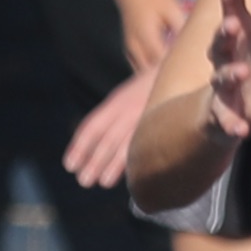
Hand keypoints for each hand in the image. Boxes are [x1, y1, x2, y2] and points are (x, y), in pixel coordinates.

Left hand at [64, 65, 156, 188]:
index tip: (69, 165)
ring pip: (128, 142)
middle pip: (108, 137)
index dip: (80, 146)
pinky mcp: (165, 120)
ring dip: (114, 164)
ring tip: (104, 182)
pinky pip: (150, 141)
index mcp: (117, 102)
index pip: (93, 125)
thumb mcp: (126, 99)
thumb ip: (111, 119)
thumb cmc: (149, 91)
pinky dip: (139, 158)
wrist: (180, 67)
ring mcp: (148, 114)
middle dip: (94, 160)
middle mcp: (129, 108)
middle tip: (84, 181)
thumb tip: (92, 149)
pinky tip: (135, 174)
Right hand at [108, 0, 184, 69]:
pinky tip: (161, 72)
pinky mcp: (128, 50)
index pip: (162, 61)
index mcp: (148, 36)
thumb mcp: (172, 8)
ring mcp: (130, 50)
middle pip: (151, 71)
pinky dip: (148, 72)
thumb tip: (191, 43)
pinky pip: (138, 68)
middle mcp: (136, 46)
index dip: (175, 69)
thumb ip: (181, 27)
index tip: (189, 73)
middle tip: (184, 78)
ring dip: (156, 75)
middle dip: (166, 75)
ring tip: (173, 76)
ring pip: (143, 72)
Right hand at [203, 0, 250, 136]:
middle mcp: (225, 54)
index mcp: (237, 29)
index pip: (229, 1)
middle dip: (224, 33)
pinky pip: (223, 118)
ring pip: (220, 77)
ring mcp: (223, 83)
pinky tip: (242, 130)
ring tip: (242, 72)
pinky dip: (231, 124)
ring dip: (229, 74)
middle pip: (218, 40)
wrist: (240, 102)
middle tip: (234, 26)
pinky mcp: (224, 111)